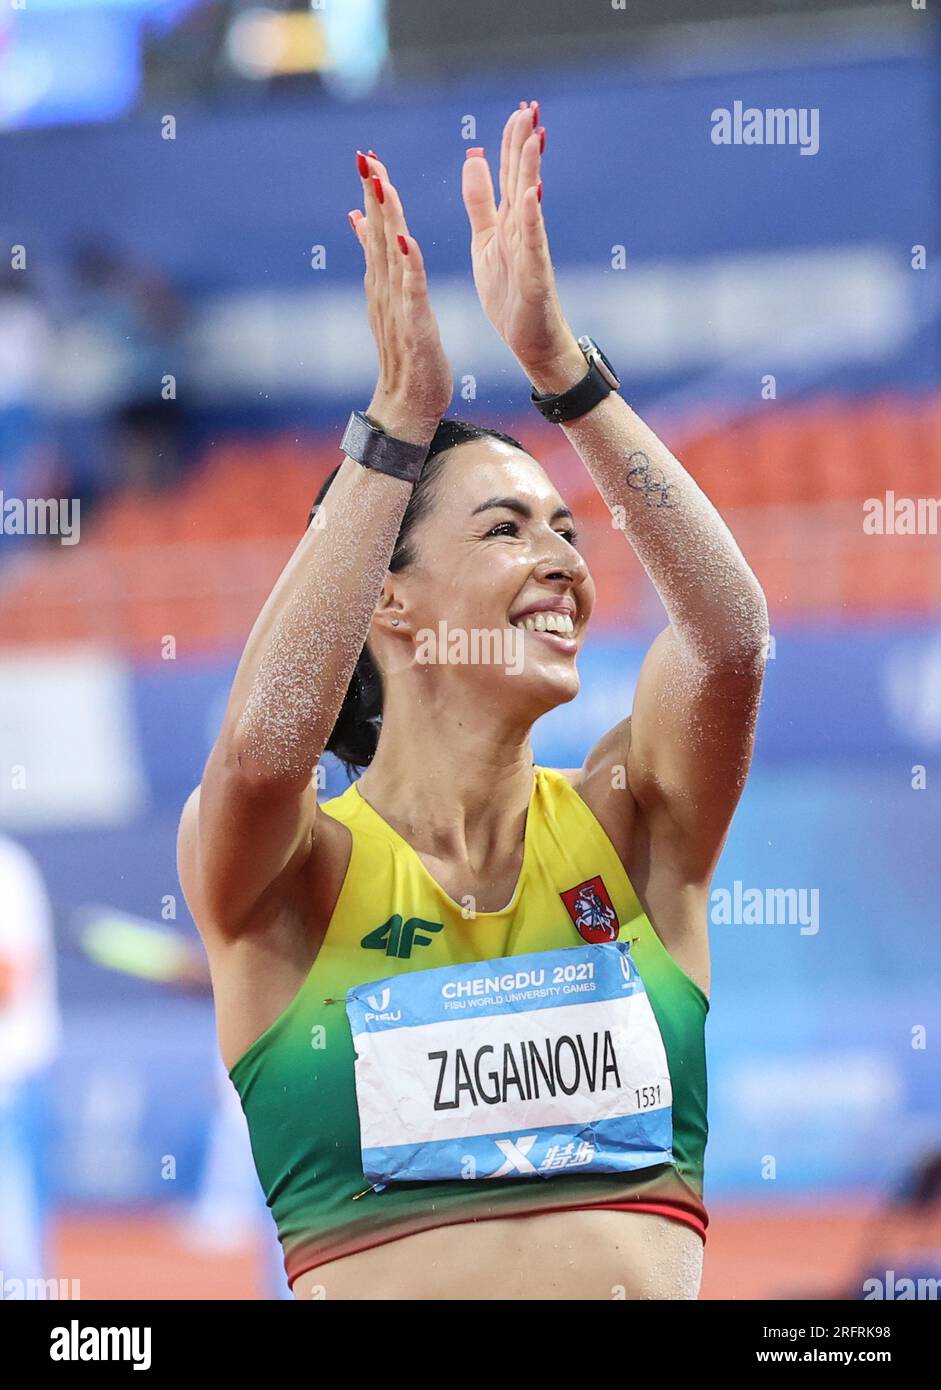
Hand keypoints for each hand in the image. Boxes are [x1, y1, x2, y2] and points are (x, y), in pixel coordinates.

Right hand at [349, 151, 452, 443]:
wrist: (407, 404)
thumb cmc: (405, 355)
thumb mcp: (390, 301)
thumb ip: (376, 261)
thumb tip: (361, 222)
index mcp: (383, 282)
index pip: (377, 230)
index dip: (373, 194)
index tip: (368, 158)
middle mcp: (384, 290)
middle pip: (378, 234)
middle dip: (373, 195)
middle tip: (366, 157)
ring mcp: (397, 307)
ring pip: (391, 255)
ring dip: (386, 220)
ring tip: (382, 186)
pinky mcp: (414, 325)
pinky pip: (412, 290)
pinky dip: (409, 265)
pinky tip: (407, 241)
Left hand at [461, 102, 583, 391]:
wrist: (532, 341)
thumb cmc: (510, 295)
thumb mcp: (486, 241)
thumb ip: (480, 203)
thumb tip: (474, 158)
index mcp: (506, 221)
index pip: (508, 173)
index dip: (511, 142)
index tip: (518, 109)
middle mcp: (522, 229)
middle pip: (522, 179)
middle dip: (525, 143)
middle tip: (531, 108)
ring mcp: (530, 250)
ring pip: (529, 203)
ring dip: (532, 169)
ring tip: (535, 136)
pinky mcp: (534, 274)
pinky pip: (533, 243)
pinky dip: (531, 218)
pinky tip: (531, 194)